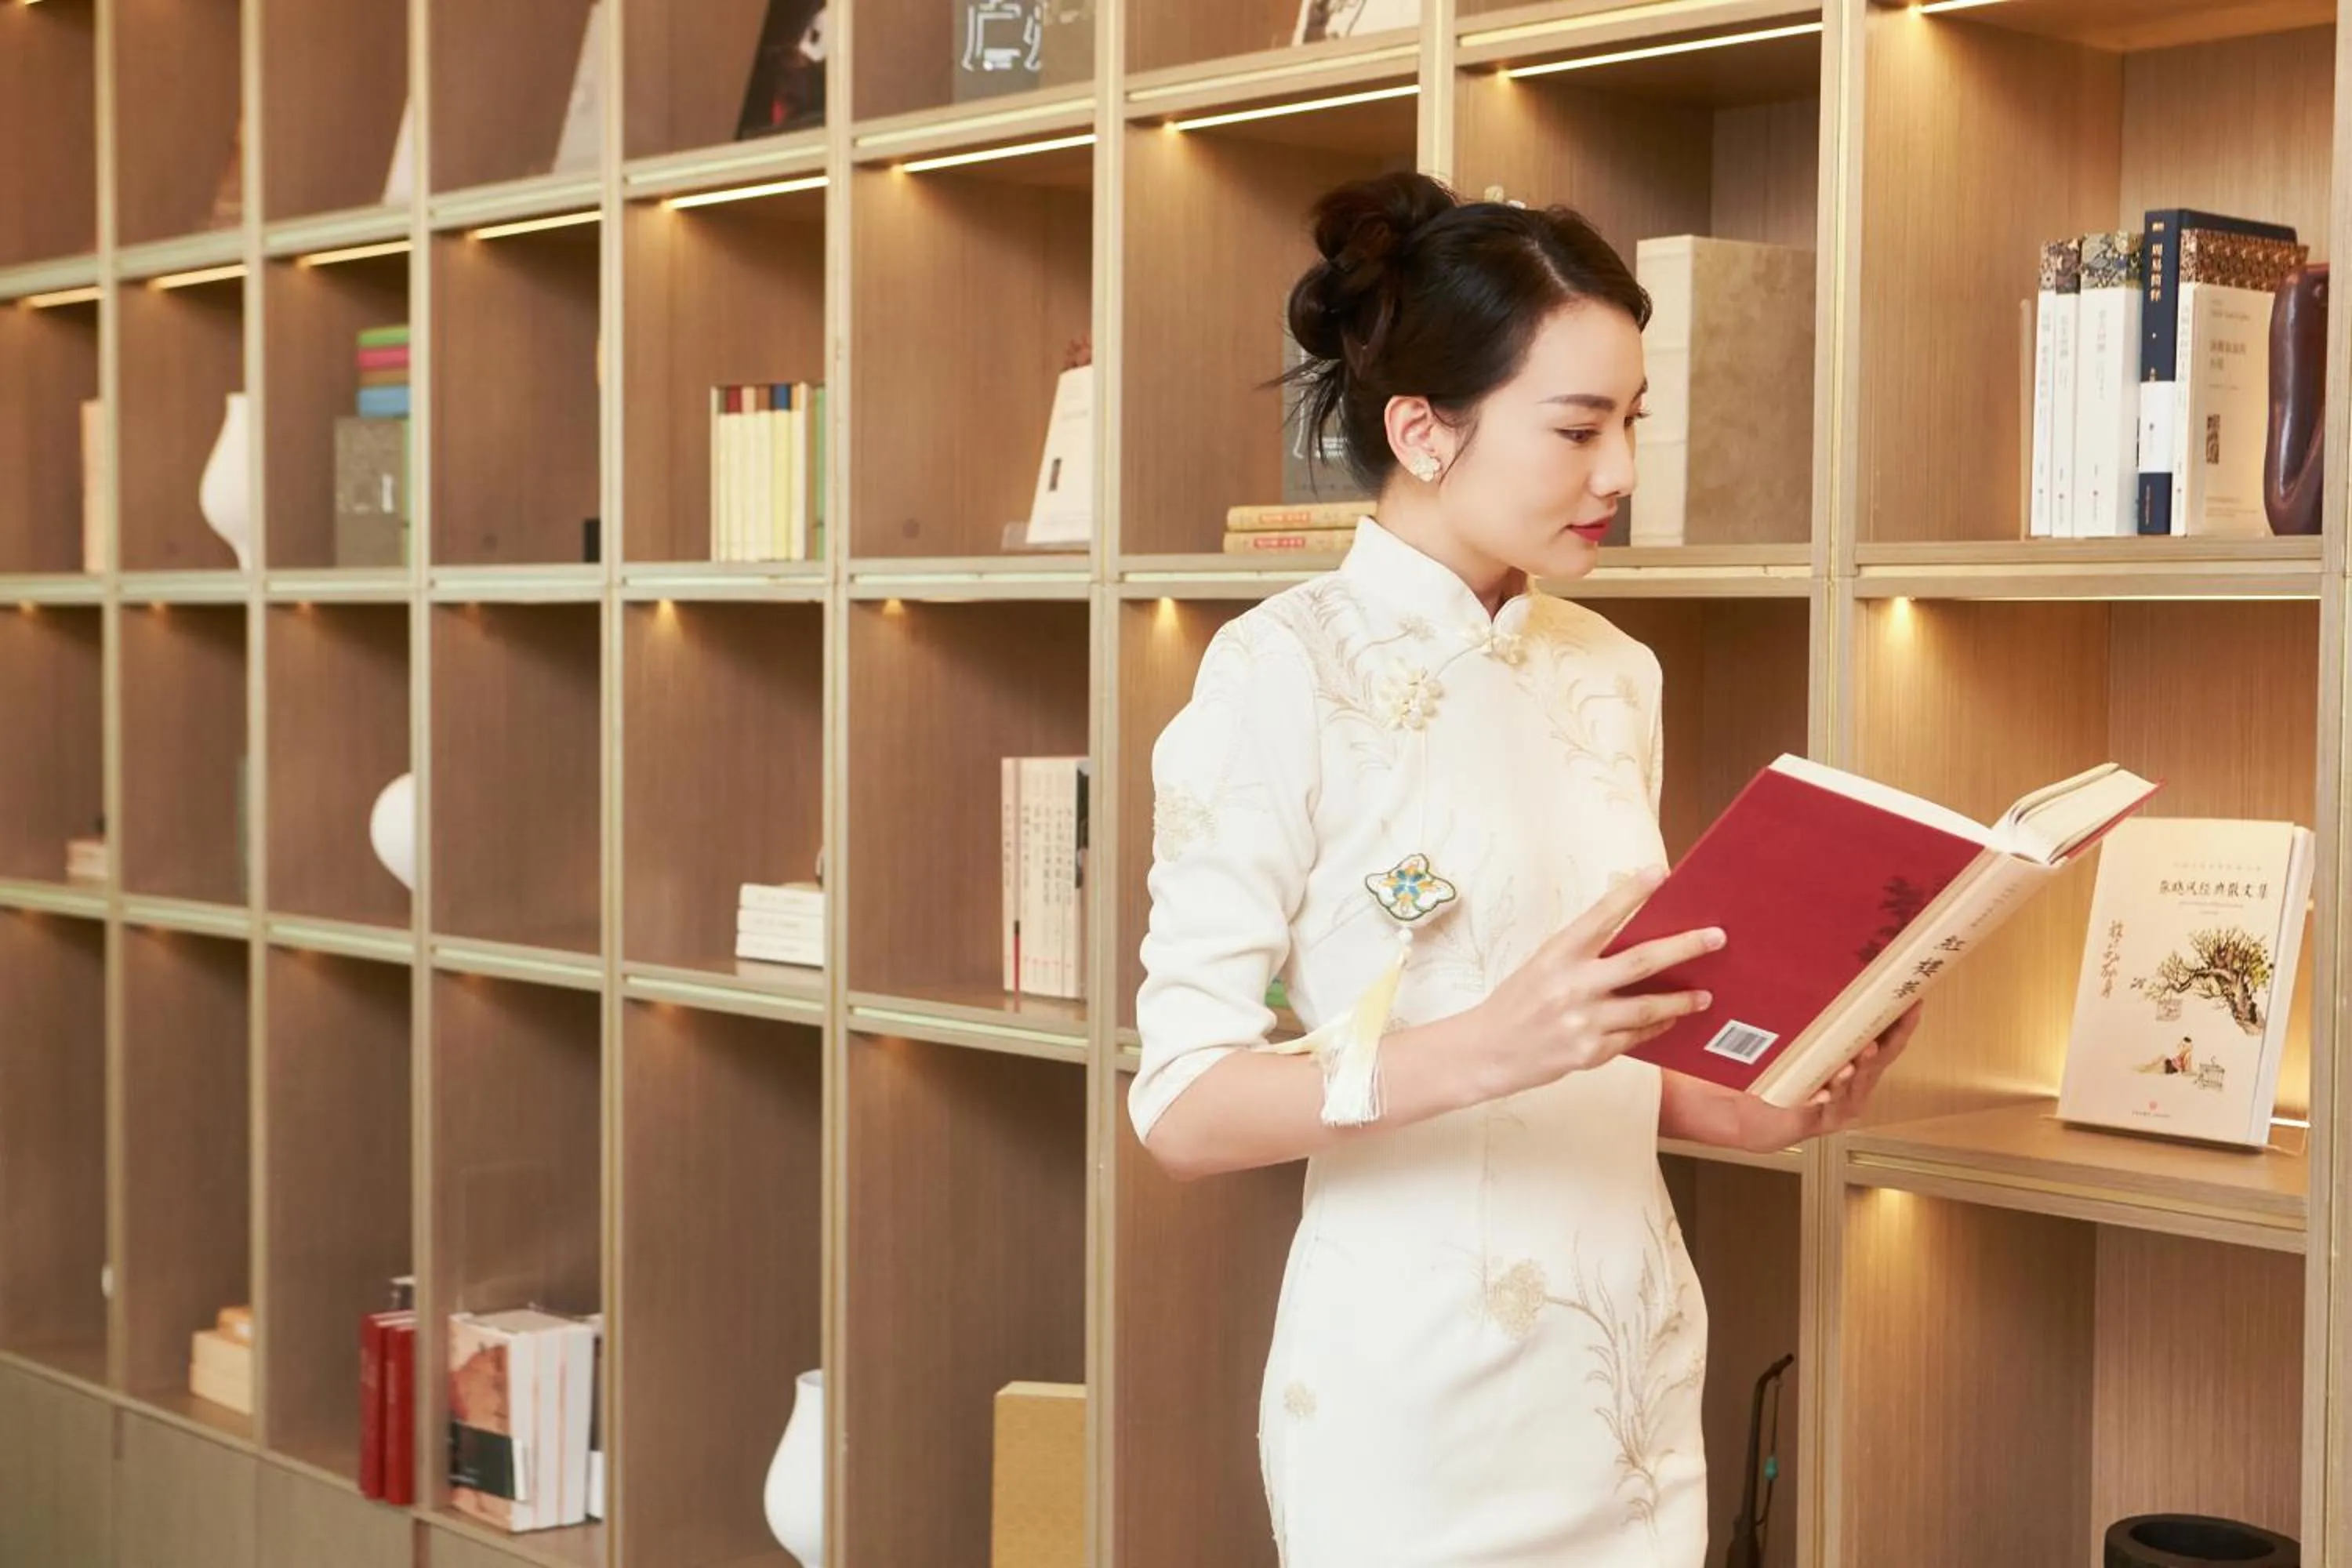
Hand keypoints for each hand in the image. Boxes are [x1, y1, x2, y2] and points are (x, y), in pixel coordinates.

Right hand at [1465, 865, 1724, 1102]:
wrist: (1487, 1051)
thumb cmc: (1518, 1002)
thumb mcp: (1543, 966)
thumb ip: (1583, 955)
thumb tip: (1637, 939)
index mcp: (1557, 955)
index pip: (1601, 916)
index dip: (1632, 893)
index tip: (1660, 873)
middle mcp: (1571, 985)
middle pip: (1641, 962)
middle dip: (1684, 947)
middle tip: (1717, 937)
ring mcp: (1582, 1021)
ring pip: (1647, 1007)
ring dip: (1681, 1000)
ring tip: (1704, 995)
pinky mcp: (1589, 1052)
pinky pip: (1635, 1037)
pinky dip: (1656, 1027)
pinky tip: (1670, 1020)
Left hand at [1743, 1003, 1921, 1147]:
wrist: (1736, 1109)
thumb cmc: (1764, 1067)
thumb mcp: (1786, 1033)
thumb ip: (1803, 1010)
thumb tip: (1811, 965)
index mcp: (1849, 1056)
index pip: (1882, 1035)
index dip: (1900, 1018)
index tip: (1914, 996)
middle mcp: (1852, 1081)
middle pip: (1880, 1058)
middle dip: (1893, 1036)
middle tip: (1904, 1014)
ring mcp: (1840, 1103)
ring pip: (1858, 1082)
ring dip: (1863, 1065)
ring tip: (1866, 1048)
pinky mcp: (1822, 1121)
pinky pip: (1832, 1106)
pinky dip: (1831, 1094)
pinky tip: (1830, 1085)